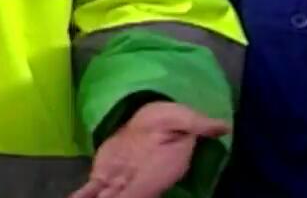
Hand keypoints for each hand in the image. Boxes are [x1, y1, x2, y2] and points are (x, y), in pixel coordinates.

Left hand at [69, 101, 229, 197]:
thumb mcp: (184, 118)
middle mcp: (133, 183)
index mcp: (154, 174)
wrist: (147, 116)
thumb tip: (225, 125)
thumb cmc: (168, 120)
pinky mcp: (102, 174)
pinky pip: (90, 190)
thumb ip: (198, 125)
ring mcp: (116, 181)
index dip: (134, 194)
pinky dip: (81, 196)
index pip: (142, 193)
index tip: (129, 194)